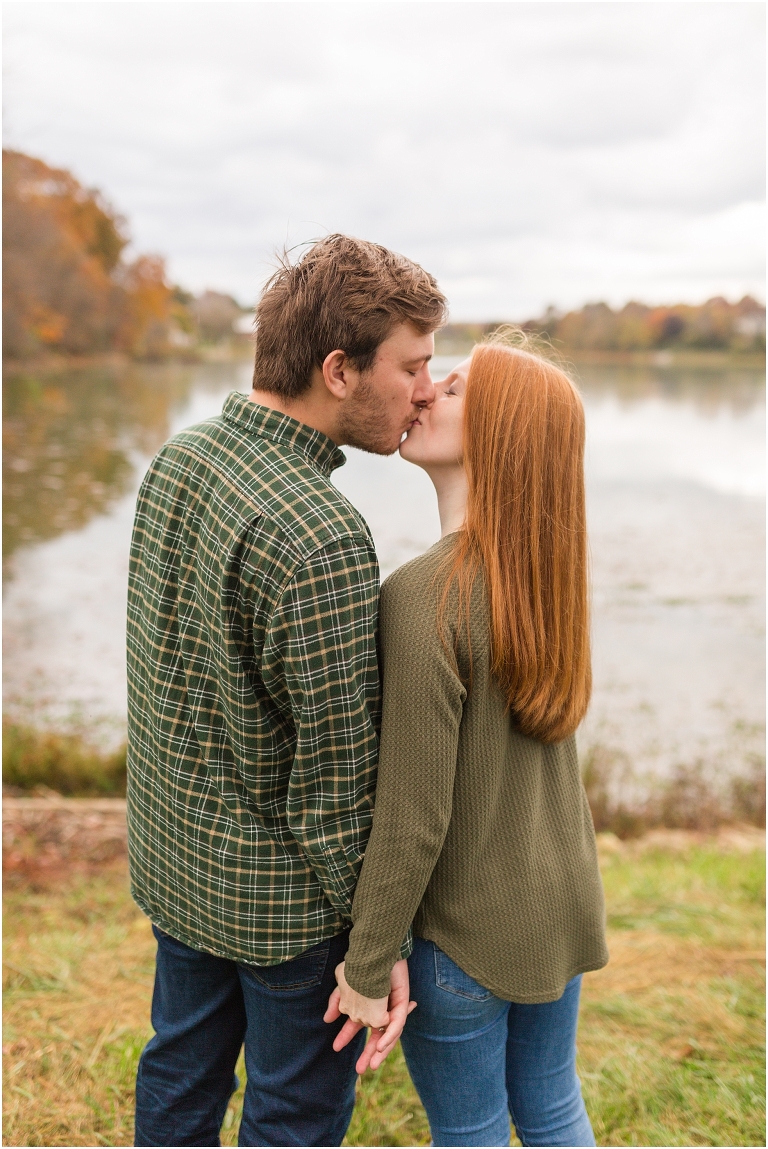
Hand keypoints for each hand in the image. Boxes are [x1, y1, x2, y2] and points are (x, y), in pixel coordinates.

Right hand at [324, 959, 416, 1073]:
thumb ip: (337, 1002)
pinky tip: (381, 1046)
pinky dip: (390, 1036)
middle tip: (359, 1070)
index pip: (358, 1027)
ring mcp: (392, 1006)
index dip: (347, 1038)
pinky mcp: (402, 1002)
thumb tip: (327, 1020)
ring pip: (388, 1034)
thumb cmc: (360, 965)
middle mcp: (380, 1008)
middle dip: (367, 1053)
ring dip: (380, 1051)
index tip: (335, 1049)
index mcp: (366, 1005)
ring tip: (372, 1065)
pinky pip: (397, 1024)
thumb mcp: (344, 986)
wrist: (373, 950)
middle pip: (375, 1036)